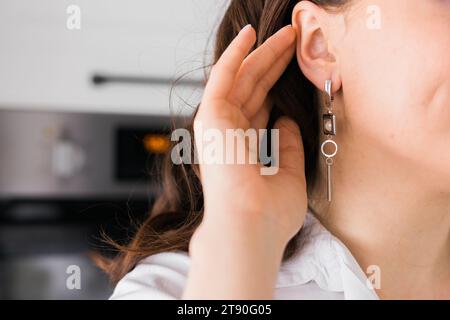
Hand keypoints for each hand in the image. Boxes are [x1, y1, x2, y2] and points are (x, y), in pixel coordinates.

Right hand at [183, 24, 307, 298]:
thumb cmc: (269, 214)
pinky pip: (224, 76)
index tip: (294, 67)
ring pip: (242, 78)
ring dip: (263, 54)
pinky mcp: (211, 115)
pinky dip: (236, 54)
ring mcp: (217, 124)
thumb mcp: (290, 174)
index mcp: (242, 150)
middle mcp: (227, 135)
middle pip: (253, 89)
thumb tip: (287, 119)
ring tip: (286, 34)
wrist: (251, 225)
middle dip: (274, 64)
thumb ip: (289, 145)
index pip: (260, 108)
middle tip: (294, 41)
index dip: (277, 85)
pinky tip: (250, 36)